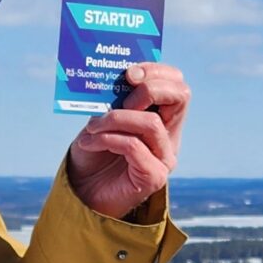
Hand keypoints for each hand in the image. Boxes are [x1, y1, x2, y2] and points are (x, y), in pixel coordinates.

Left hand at [66, 59, 187, 218]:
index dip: (157, 71)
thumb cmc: (92, 154)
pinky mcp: (154, 177)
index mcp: (162, 118)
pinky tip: (89, 142)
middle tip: (121, 95)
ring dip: (116, 118)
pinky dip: (108, 139)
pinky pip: (134, 146)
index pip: (177, 84)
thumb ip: (114, 100)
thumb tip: (117, 79)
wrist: (81, 192)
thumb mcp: (102, 118)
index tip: (128, 72)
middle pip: (181, 96)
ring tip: (92, 126)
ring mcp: (164, 158)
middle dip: (150, 87)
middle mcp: (169, 136)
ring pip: (151, 123)